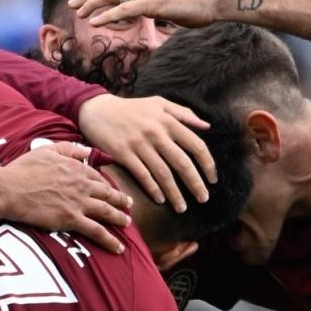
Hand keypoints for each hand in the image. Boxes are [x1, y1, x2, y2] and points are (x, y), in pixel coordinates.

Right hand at [0, 144, 134, 253]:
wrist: (10, 189)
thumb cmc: (23, 170)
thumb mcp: (47, 151)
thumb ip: (69, 149)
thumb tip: (86, 150)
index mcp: (76, 168)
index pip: (98, 178)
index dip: (107, 185)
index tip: (112, 190)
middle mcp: (82, 185)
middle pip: (108, 194)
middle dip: (121, 201)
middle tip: (129, 206)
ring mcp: (78, 203)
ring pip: (107, 212)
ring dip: (120, 219)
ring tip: (127, 224)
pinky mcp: (72, 219)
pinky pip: (97, 231)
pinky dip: (110, 240)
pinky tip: (118, 248)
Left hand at [68, 0, 227, 28]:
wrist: (214, 0)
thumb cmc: (196, 3)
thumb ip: (156, 1)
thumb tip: (150, 10)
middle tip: (72, 4)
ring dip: (92, 3)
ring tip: (78, 13)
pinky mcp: (153, 3)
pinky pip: (124, 9)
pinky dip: (107, 15)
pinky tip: (95, 22)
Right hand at [78, 94, 214, 211]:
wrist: (98, 109)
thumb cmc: (131, 108)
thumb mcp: (159, 103)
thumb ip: (184, 113)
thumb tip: (206, 126)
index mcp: (168, 121)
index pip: (195, 145)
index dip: (207, 164)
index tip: (213, 179)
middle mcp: (156, 133)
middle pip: (182, 163)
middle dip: (195, 184)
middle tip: (203, 199)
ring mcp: (139, 144)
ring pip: (163, 173)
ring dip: (175, 193)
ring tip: (182, 207)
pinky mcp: (124, 154)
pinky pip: (142, 175)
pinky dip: (153, 188)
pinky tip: (160, 199)